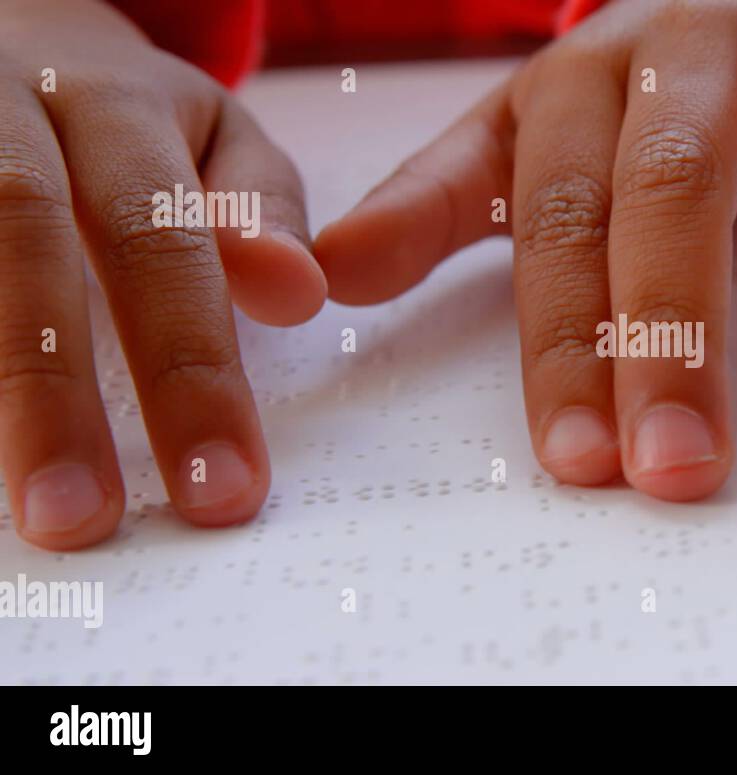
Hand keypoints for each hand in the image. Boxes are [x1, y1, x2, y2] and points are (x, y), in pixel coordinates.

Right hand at [0, 0, 323, 549]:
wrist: (0, 29)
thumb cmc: (121, 115)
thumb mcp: (210, 133)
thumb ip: (257, 208)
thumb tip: (297, 289)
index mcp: (112, 104)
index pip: (159, 241)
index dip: (191, 369)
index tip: (225, 487)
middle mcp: (5, 110)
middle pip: (23, 244)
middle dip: (51, 393)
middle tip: (82, 519)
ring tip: (25, 503)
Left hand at [315, 0, 736, 500]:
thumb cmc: (635, 96)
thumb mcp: (528, 140)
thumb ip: (444, 204)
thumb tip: (331, 280)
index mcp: (578, 88)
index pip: (558, 217)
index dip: (567, 336)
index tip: (581, 457)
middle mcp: (679, 48)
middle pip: (670, 176)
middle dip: (676, 321)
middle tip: (682, 456)